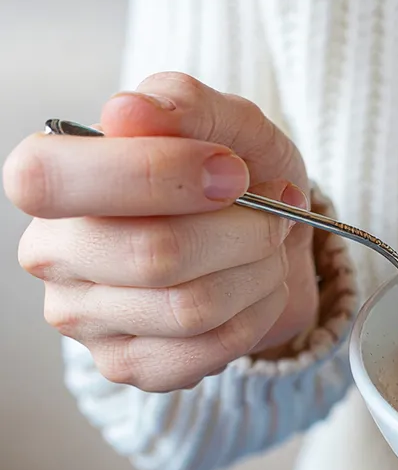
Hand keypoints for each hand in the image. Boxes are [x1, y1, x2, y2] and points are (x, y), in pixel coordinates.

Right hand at [4, 72, 317, 391]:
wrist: (274, 239)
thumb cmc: (235, 174)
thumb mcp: (229, 122)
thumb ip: (184, 105)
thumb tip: (129, 112)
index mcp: (53, 176)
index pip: (54, 179)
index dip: (157, 175)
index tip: (233, 171)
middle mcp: (51, 250)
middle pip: (153, 254)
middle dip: (244, 231)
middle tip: (273, 213)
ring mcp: (82, 317)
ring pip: (193, 307)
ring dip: (259, 273)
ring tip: (267, 249)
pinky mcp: (125, 363)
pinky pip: (209, 349)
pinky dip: (258, 314)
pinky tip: (254, 290)